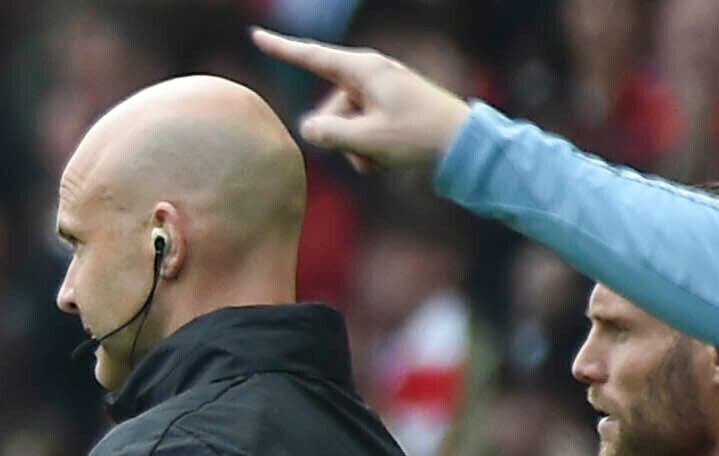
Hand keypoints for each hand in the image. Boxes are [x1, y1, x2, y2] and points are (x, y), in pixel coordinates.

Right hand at [253, 30, 474, 170]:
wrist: (461, 143)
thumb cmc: (416, 136)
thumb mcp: (366, 140)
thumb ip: (328, 134)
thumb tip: (307, 127)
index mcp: (364, 70)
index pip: (311, 57)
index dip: (281, 49)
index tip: (256, 36)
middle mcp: (370, 74)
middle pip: (328, 107)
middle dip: (337, 135)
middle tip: (368, 152)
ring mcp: (380, 90)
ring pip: (344, 123)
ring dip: (354, 147)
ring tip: (382, 157)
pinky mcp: (388, 106)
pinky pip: (361, 128)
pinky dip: (367, 146)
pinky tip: (388, 157)